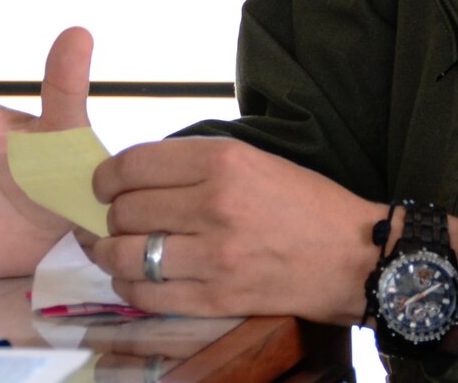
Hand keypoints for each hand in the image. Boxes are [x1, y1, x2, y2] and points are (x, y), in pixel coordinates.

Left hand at [86, 136, 388, 322]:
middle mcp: (215, 204)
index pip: (134, 164)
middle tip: (114, 218)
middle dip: (111, 215)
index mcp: (223, 161)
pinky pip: (148, 295)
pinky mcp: (217, 298)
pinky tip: (134, 279)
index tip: (104, 184)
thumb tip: (135, 175)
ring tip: (113, 250)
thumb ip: (195, 164)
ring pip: (127, 255)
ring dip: (110, 254)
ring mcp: (215, 256)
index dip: (107, 176)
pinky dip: (130, 288)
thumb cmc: (303, 204)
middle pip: (125, 209)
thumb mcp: (252, 159)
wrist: (353, 257)